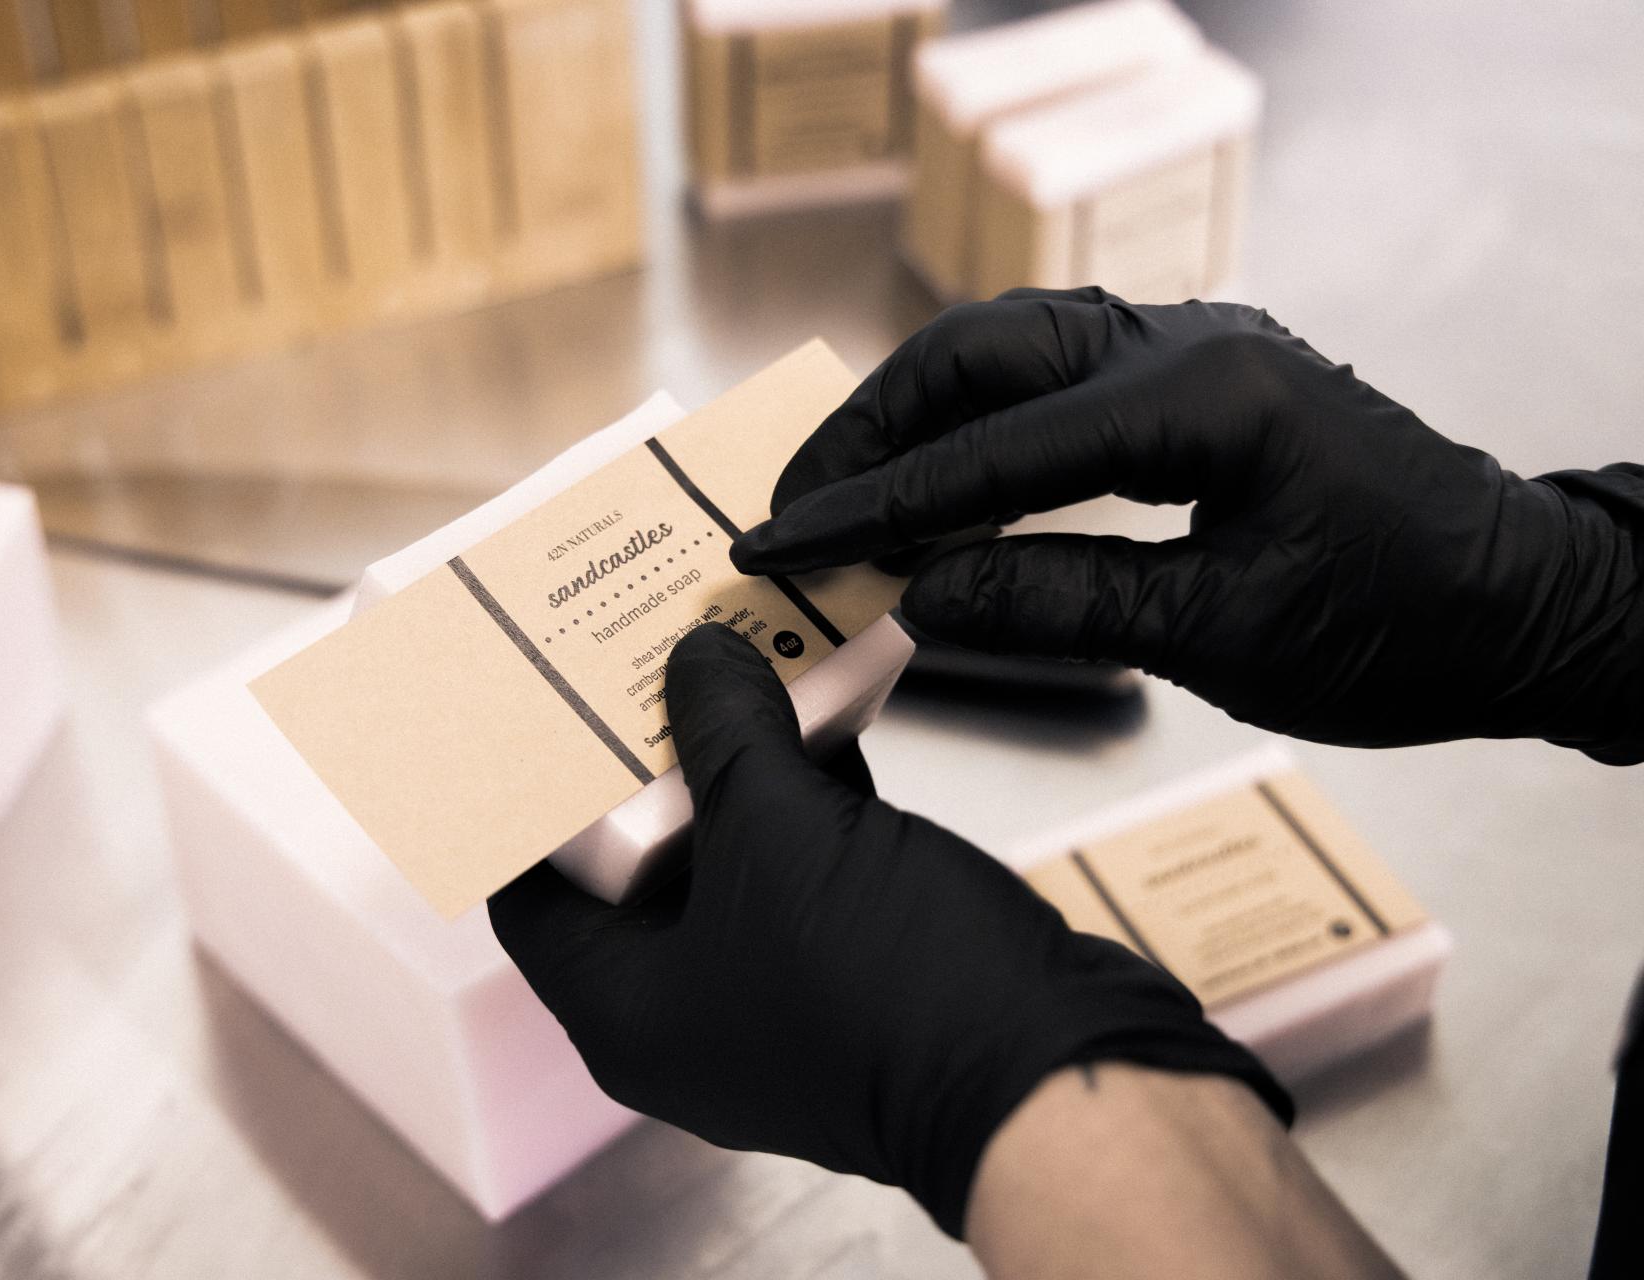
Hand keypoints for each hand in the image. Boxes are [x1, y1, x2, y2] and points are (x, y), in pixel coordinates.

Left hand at [488, 623, 1289, 1236]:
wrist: (1060, 1073)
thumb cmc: (893, 985)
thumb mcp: (781, 833)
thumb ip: (726, 733)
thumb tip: (696, 656)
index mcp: (629, 1012)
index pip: (535, 896)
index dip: (532, 801)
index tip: (539, 713)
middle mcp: (692, 1012)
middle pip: (640, 863)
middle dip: (649, 756)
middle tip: (642, 657)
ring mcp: (780, 993)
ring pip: (736, 855)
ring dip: (743, 760)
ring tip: (733, 652)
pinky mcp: (860, 969)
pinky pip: (811, 862)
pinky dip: (815, 789)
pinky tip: (828, 699)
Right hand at [732, 289, 1643, 759]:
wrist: (1524, 609)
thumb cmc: (1404, 629)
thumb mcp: (1221, 635)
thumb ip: (1058, 603)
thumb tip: (921, 597)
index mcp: (1202, 396)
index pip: (993, 448)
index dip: (874, 504)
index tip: (781, 541)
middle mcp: (1188, 342)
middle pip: (980, 350)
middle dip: (873, 427)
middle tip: (795, 505)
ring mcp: (1192, 351)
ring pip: (1009, 351)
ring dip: (916, 418)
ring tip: (844, 496)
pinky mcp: (1194, 383)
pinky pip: (1056, 383)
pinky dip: (980, 429)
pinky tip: (940, 489)